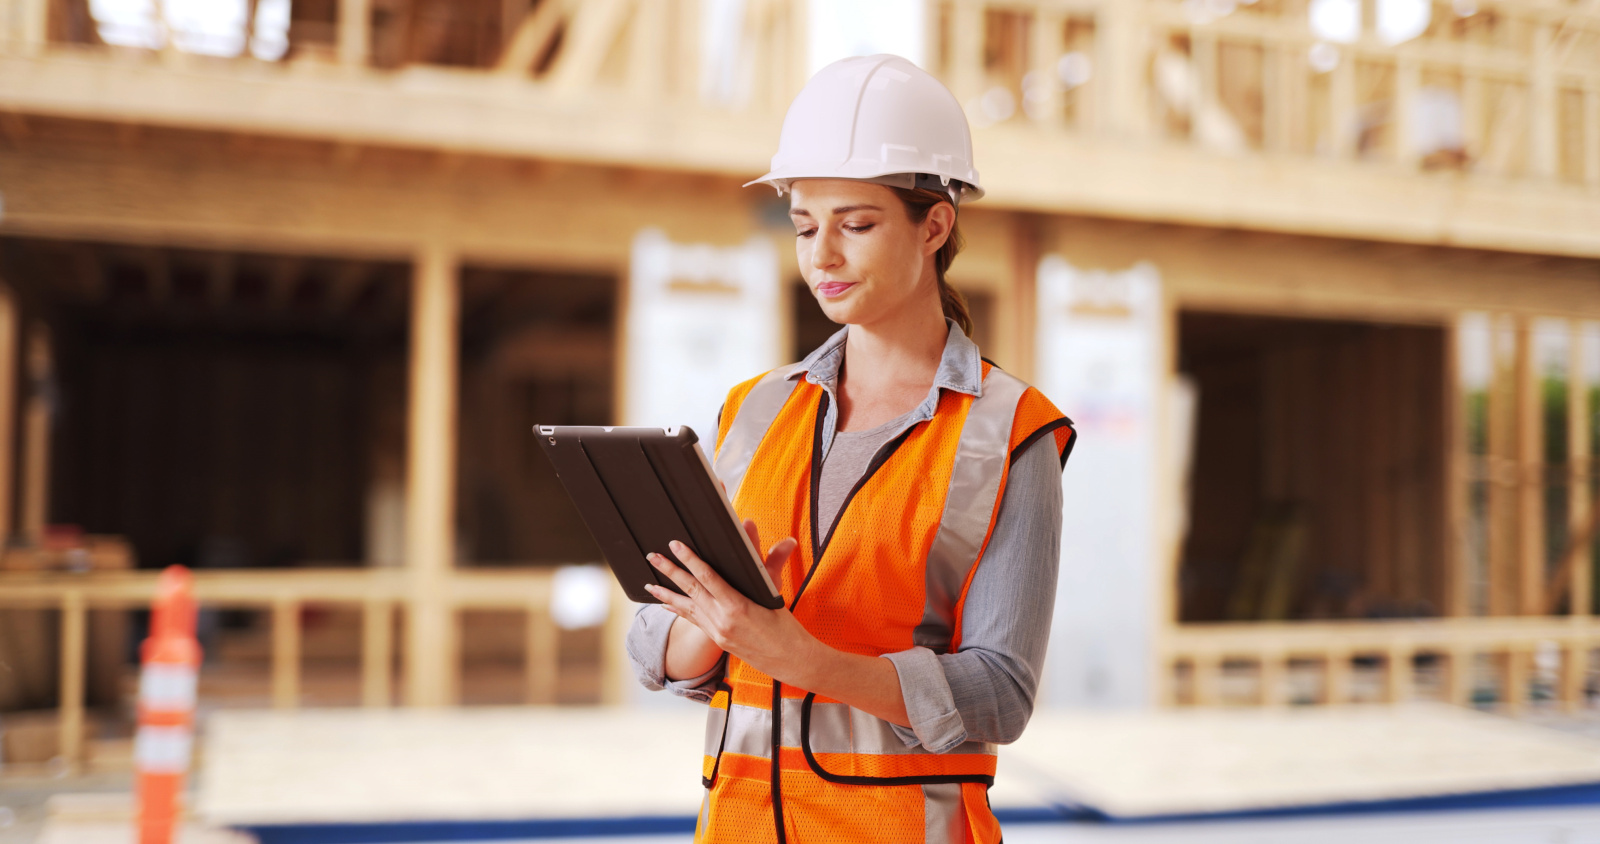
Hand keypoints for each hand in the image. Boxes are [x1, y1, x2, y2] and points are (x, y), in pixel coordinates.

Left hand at [645, 522, 804, 674]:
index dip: (690, 559)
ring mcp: (716, 632)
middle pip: (690, 590)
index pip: (707, 577)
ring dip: (666, 594)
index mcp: (737, 606)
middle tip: (653, 556)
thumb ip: (772, 561)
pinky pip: (693, 621)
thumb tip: (783, 538)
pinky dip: (679, 611)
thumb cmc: (786, 628)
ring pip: (686, 608)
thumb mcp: (776, 592)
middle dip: (669, 571)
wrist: (788, 660)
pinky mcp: (717, 639)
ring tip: (649, 584)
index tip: (676, 545)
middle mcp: (722, 620)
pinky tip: (667, 605)